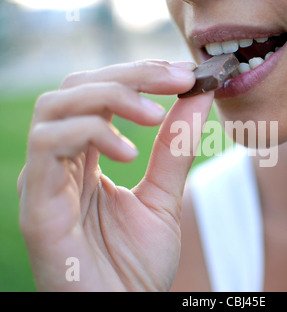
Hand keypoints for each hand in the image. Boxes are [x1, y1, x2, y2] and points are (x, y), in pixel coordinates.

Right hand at [17, 60, 213, 290]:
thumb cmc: (135, 264)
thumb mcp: (164, 197)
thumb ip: (175, 148)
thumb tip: (197, 97)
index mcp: (86, 157)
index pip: (102, 93)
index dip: (141, 75)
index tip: (185, 74)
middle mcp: (60, 161)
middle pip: (78, 87)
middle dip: (130, 75)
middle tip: (178, 79)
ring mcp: (44, 180)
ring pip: (57, 105)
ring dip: (111, 97)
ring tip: (155, 115)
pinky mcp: (37, 205)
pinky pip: (50, 146)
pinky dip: (92, 133)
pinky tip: (130, 153)